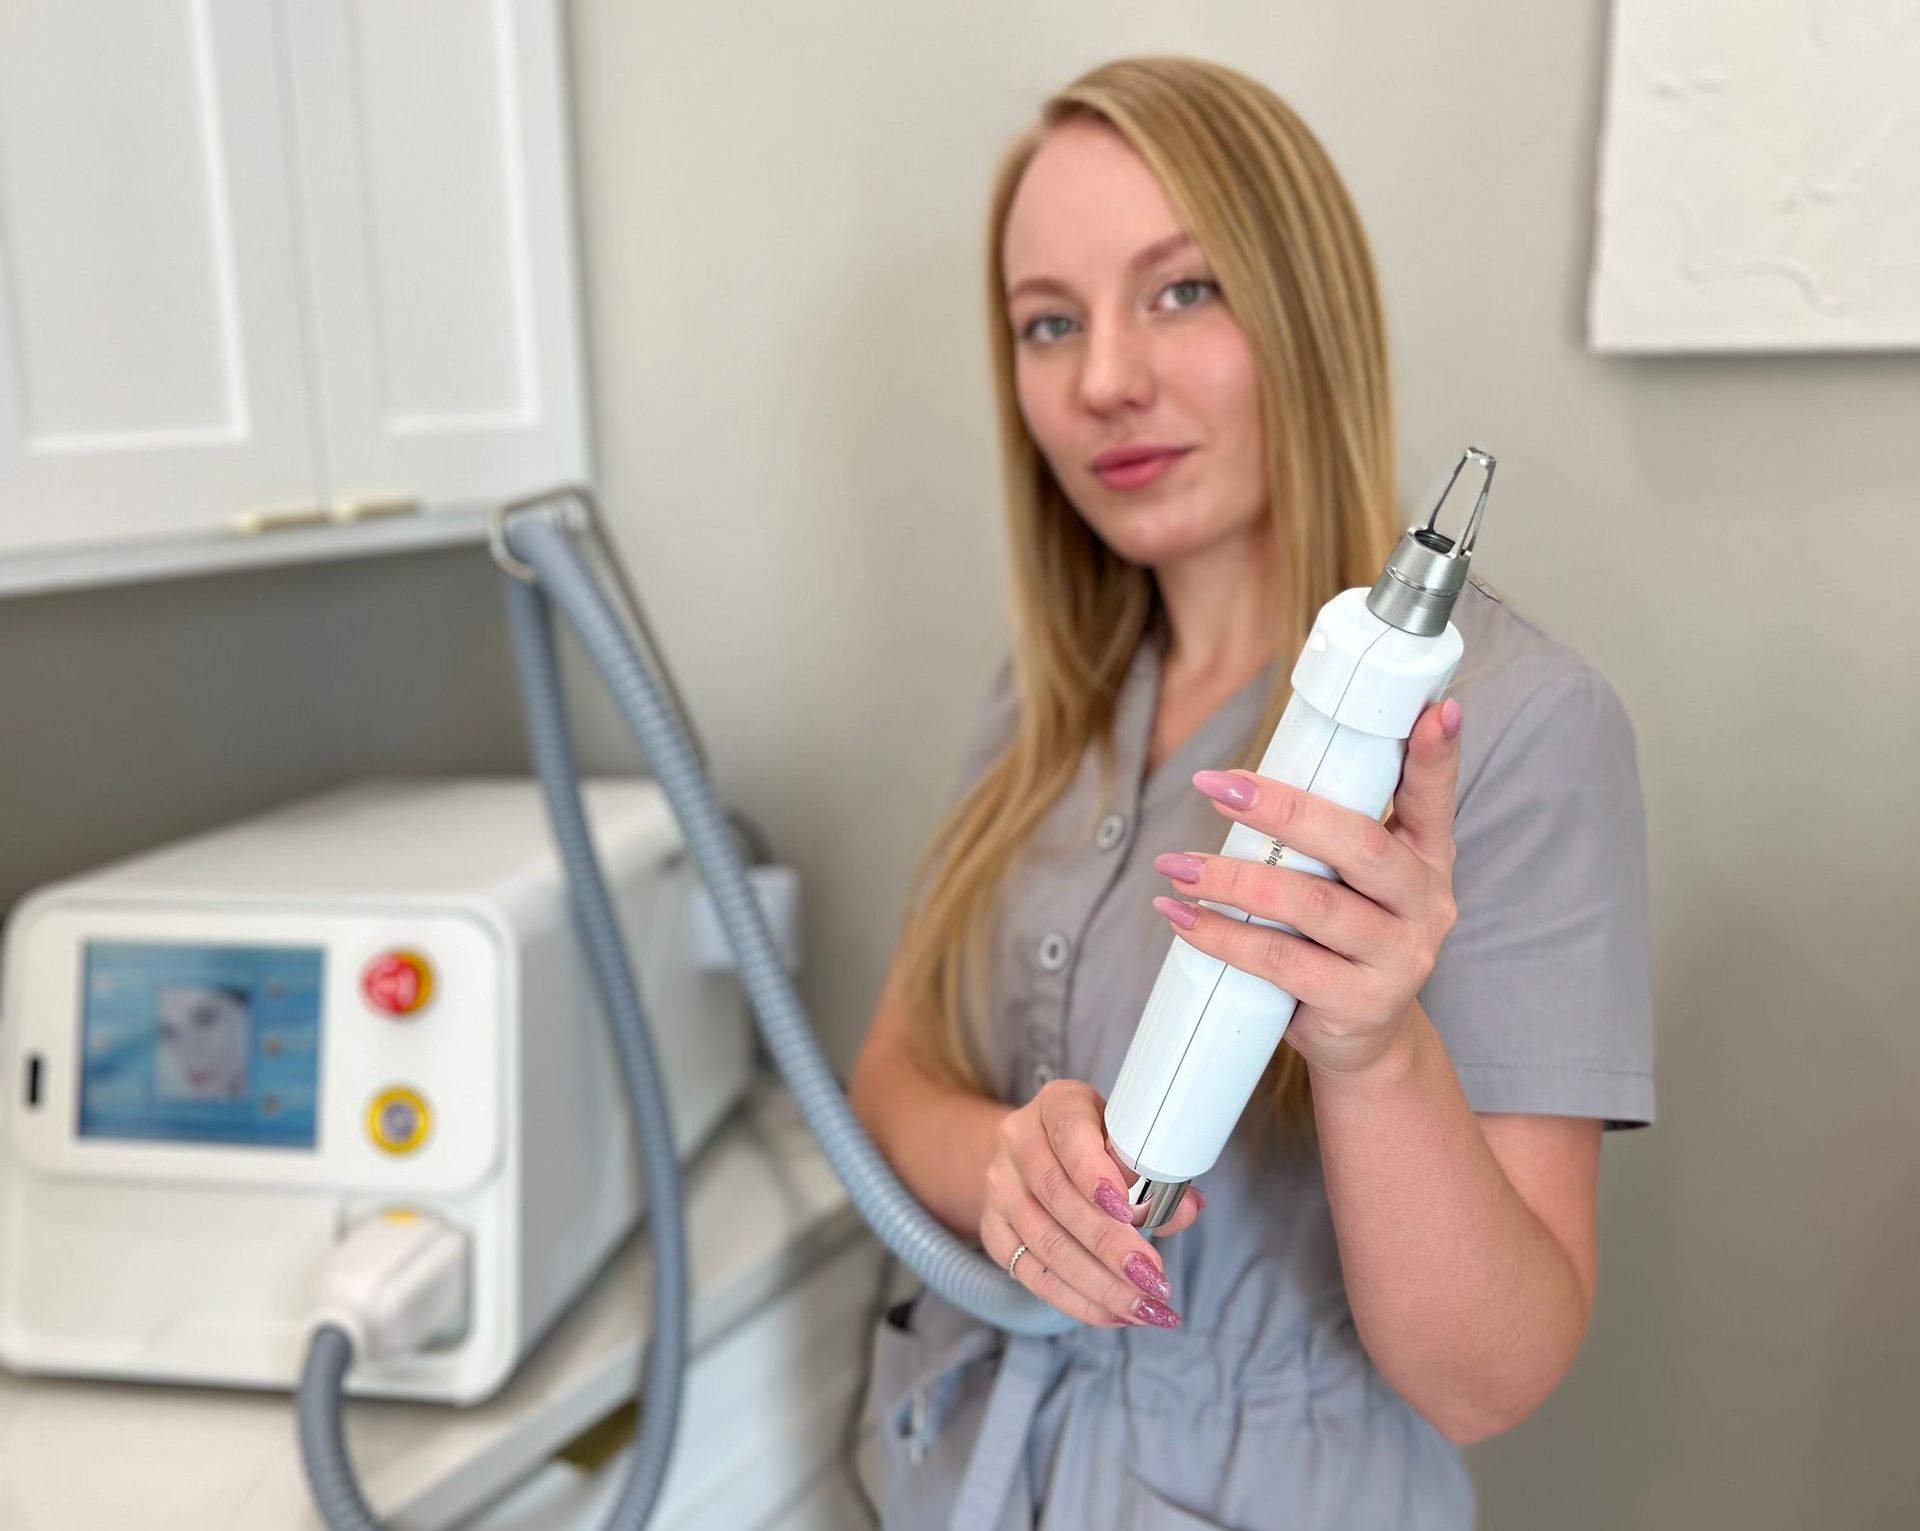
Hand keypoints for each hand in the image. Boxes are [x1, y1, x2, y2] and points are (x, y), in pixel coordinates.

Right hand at [979, 1079, 1201, 1328]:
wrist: (1035, 1153)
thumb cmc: (1099, 1145)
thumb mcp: (1128, 1140)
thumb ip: (1157, 1172)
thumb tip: (1185, 1209)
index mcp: (1057, 1104)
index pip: (1070, 1133)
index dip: (1096, 1172)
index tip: (1129, 1210)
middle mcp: (1019, 1140)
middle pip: (1058, 1197)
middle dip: (1110, 1245)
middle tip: (1153, 1279)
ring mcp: (1000, 1187)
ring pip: (1045, 1243)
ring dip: (1099, 1284)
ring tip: (1143, 1308)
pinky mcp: (993, 1229)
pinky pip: (1031, 1273)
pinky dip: (1076, 1300)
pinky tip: (1113, 1314)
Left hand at [1150, 697, 1462, 1077]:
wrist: (1363, 1037)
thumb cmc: (1343, 937)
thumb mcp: (1353, 880)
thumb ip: (1328, 830)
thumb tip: (1250, 776)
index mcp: (1427, 857)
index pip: (1434, 797)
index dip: (1437, 755)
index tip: (1436, 709)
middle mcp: (1425, 904)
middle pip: (1360, 844)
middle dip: (1283, 810)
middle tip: (1215, 786)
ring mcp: (1398, 958)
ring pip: (1311, 905)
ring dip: (1232, 880)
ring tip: (1175, 864)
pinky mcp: (1359, 1003)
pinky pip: (1282, 962)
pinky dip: (1223, 936)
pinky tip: (1184, 917)